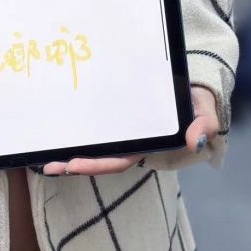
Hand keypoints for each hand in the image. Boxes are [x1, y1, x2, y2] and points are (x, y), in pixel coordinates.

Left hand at [42, 85, 219, 175]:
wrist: (194, 84)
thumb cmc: (198, 101)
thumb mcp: (205, 111)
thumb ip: (204, 125)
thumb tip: (194, 141)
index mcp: (149, 146)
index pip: (119, 160)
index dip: (96, 165)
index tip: (73, 165)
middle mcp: (133, 143)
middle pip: (100, 159)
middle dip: (74, 165)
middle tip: (48, 165)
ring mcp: (124, 132)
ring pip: (95, 147)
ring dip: (70, 153)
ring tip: (45, 158)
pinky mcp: (116, 118)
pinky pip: (95, 129)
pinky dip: (76, 133)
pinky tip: (57, 133)